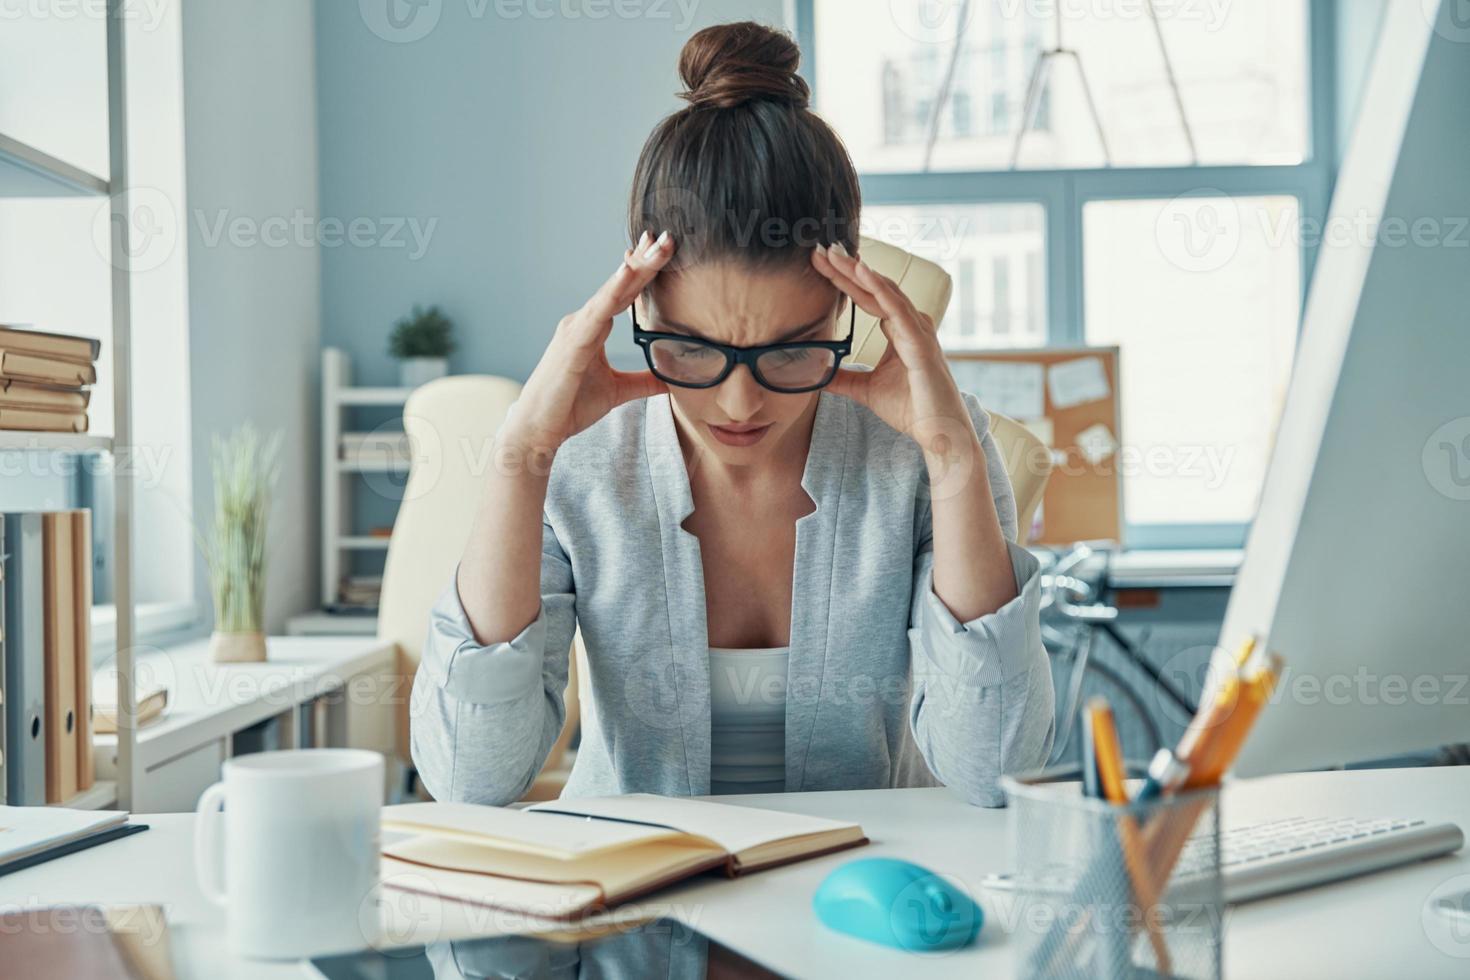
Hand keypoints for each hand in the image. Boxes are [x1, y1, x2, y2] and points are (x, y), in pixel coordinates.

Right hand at [505, 231, 673, 452]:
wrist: (538, 429)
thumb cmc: (569, 406)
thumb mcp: (618, 391)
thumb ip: (644, 381)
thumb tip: (671, 379)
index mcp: (593, 328)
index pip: (623, 293)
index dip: (641, 270)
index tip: (659, 248)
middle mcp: (583, 321)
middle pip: (620, 284)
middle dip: (643, 259)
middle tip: (666, 235)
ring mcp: (576, 328)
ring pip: (612, 292)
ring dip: (635, 268)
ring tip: (656, 246)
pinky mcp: (573, 342)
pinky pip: (598, 311)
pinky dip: (613, 291)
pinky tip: (628, 273)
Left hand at [812, 242, 974, 454]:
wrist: (938, 434)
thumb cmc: (912, 410)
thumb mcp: (866, 391)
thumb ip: (843, 379)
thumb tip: (817, 373)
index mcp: (899, 331)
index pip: (866, 298)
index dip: (843, 280)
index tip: (821, 263)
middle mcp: (911, 325)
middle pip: (874, 288)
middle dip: (847, 268)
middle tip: (823, 248)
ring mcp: (918, 331)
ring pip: (885, 293)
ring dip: (860, 272)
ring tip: (838, 254)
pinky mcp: (921, 344)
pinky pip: (898, 310)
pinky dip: (880, 290)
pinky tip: (864, 273)